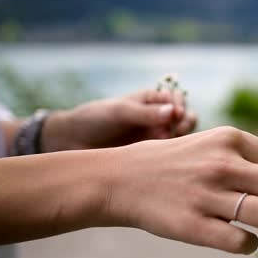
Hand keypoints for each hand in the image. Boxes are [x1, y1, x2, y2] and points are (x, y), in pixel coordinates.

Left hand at [41, 89, 196, 151]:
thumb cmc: (93, 119)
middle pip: (185, 118)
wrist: (72, 142)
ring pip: (181, 138)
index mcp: (150, 100)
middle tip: (173, 130)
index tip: (174, 114)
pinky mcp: (150, 156)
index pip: (177, 99)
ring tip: (167, 143)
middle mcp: (156, 118)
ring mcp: (154, 138)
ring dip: (181, 139)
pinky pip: (169, 155)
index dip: (180, 106)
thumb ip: (145, 113)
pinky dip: (172, 156)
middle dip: (185, 123)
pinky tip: (164, 158)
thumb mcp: (119, 112)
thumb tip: (172, 112)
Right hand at [99, 126, 257, 253]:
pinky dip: (252, 246)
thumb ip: (255, 163)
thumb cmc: (177, 165)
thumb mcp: (214, 147)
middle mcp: (223, 164)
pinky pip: (244, 243)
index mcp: (232, 139)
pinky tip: (243, 240)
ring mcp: (208, 196)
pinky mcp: (193, 226)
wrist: (121, 179)